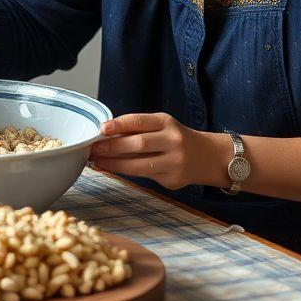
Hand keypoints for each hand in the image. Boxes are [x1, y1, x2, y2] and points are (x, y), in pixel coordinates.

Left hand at [89, 113, 227, 190]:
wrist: (208, 156)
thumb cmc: (176, 138)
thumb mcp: (162, 126)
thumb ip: (139, 130)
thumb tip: (106, 136)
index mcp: (167, 122)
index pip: (139, 121)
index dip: (118, 124)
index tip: (102, 129)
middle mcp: (173, 140)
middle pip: (137, 144)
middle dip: (112, 147)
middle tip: (93, 149)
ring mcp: (174, 162)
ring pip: (138, 165)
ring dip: (114, 164)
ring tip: (98, 162)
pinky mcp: (173, 180)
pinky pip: (145, 176)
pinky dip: (127, 172)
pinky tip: (114, 169)